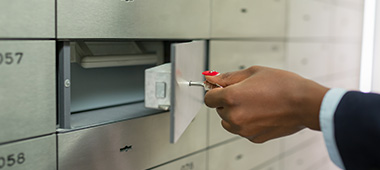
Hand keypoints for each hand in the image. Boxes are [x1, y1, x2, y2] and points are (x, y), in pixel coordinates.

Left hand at [204, 66, 328, 142]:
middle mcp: (234, 116)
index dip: (215, 92)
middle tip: (246, 93)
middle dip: (227, 101)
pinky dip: (247, 123)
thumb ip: (228, 77)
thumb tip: (212, 78)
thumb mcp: (253, 72)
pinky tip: (262, 112)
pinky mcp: (254, 138)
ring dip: (235, 113)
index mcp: (231, 98)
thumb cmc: (283, 85)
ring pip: (228, 122)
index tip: (222, 89)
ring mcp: (244, 129)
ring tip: (255, 103)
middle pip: (218, 110)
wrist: (304, 103)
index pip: (208, 98)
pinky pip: (242, 130)